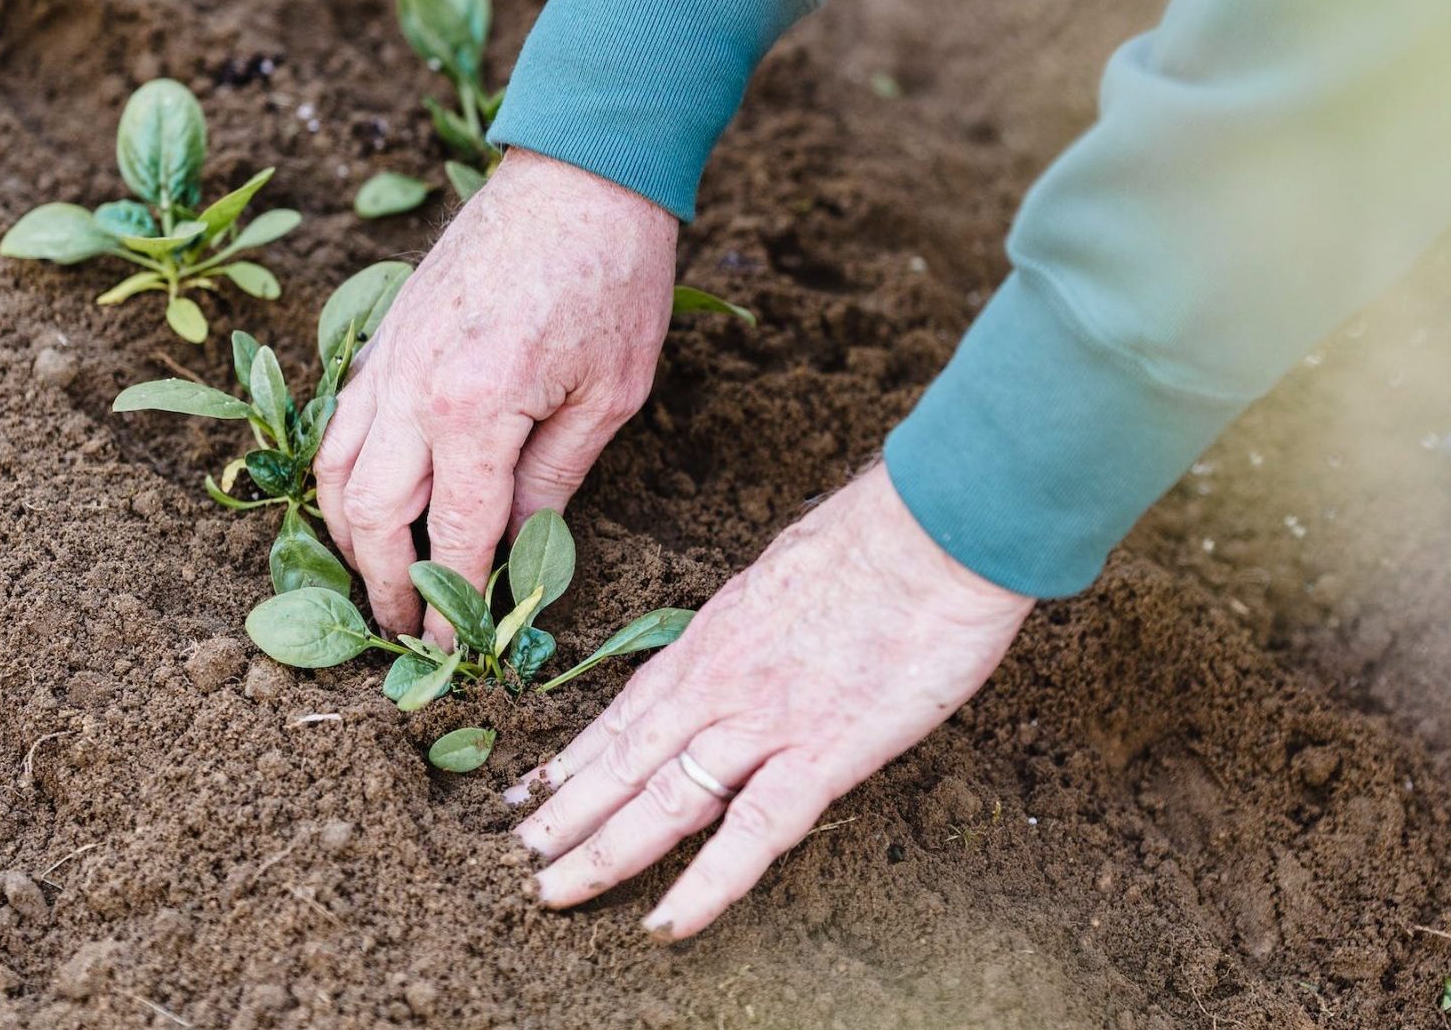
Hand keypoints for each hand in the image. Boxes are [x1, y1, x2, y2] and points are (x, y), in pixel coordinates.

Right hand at [315, 149, 677, 638]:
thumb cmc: (614, 277)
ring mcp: (388, 357)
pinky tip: (366, 498)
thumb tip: (520, 547)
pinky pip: (341, 420)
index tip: (455, 652)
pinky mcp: (385, 333)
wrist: (581, 173)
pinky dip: (342, 472)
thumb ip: (556, 478)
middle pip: (370, 515)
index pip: (452, 535)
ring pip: (335, 469)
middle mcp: (413, 388)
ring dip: (346, 535)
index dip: (453, 602)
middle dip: (382, 585)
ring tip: (375, 579)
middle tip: (404, 631)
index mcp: (477, 409)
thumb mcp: (612, 393)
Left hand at [508, 462, 1035, 939]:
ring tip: (549, 892)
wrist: (935, 528)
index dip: (578, 756)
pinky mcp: (823, 752)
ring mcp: (765, 721)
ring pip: (663, 800)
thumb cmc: (880, 537)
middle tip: (514, 856)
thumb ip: (762, 616)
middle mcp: (721, 682)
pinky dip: (705, 884)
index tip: (533, 788)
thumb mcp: (789, 569)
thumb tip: (757, 630)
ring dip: (602, 852)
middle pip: (626, 760)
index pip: (629, 710)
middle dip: (565, 812)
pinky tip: (666, 923)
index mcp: (715, 636)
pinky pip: (754, 833)